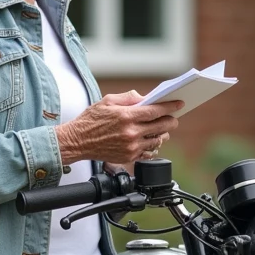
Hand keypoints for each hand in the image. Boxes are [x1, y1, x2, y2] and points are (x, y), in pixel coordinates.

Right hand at [55, 91, 181, 164]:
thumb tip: (145, 98)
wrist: (77, 142)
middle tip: (174, 118)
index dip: (170, 107)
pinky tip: (152, 140)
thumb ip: (128, 98)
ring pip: (157, 140)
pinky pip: (148, 152)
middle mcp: (130, 133)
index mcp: (126, 116)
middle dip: (171, 120)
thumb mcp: (107, 101)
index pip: (156, 111)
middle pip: (161, 126)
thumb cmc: (90, 121)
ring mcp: (131, 147)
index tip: (178, 104)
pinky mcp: (128, 157)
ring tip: (163, 129)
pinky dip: (153, 145)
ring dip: (163, 133)